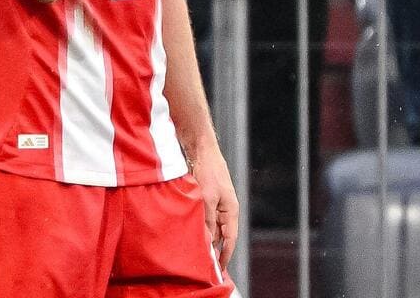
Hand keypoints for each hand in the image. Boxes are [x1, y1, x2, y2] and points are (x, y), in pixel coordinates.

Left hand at [191, 146, 238, 268]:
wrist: (202, 150)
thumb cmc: (209, 172)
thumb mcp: (207, 198)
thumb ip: (208, 219)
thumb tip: (207, 239)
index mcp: (231, 210)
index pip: (230, 239)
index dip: (225, 255)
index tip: (219, 270)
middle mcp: (226, 209)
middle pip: (220, 235)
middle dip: (212, 248)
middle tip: (200, 262)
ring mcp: (217, 203)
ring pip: (211, 226)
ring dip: (203, 235)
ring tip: (192, 248)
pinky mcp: (207, 198)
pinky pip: (204, 217)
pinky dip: (198, 224)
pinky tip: (188, 230)